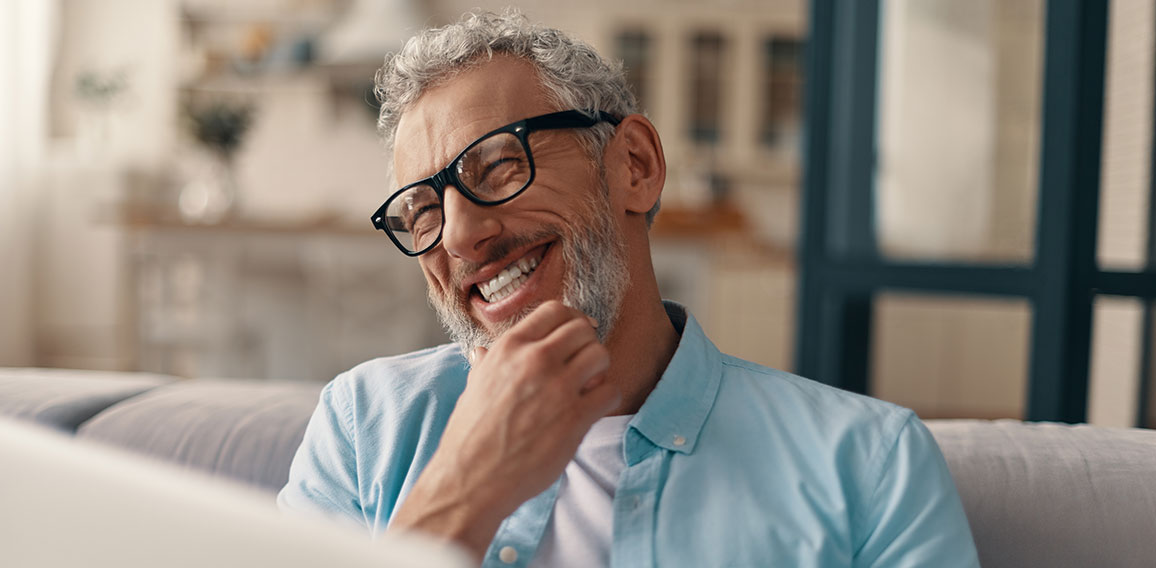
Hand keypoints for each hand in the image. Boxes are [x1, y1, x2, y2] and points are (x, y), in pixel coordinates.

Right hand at [389, 301, 619, 558]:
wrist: (472, 478)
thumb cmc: (470, 435)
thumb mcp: (473, 387)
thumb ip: (486, 364)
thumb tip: (481, 352)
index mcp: (509, 347)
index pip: (555, 310)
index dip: (571, 321)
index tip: (575, 336)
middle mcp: (534, 360)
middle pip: (582, 329)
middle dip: (587, 344)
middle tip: (583, 364)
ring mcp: (557, 388)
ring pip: (601, 355)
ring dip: (600, 370)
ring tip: (588, 386)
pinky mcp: (575, 417)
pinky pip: (610, 391)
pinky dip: (606, 397)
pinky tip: (591, 409)